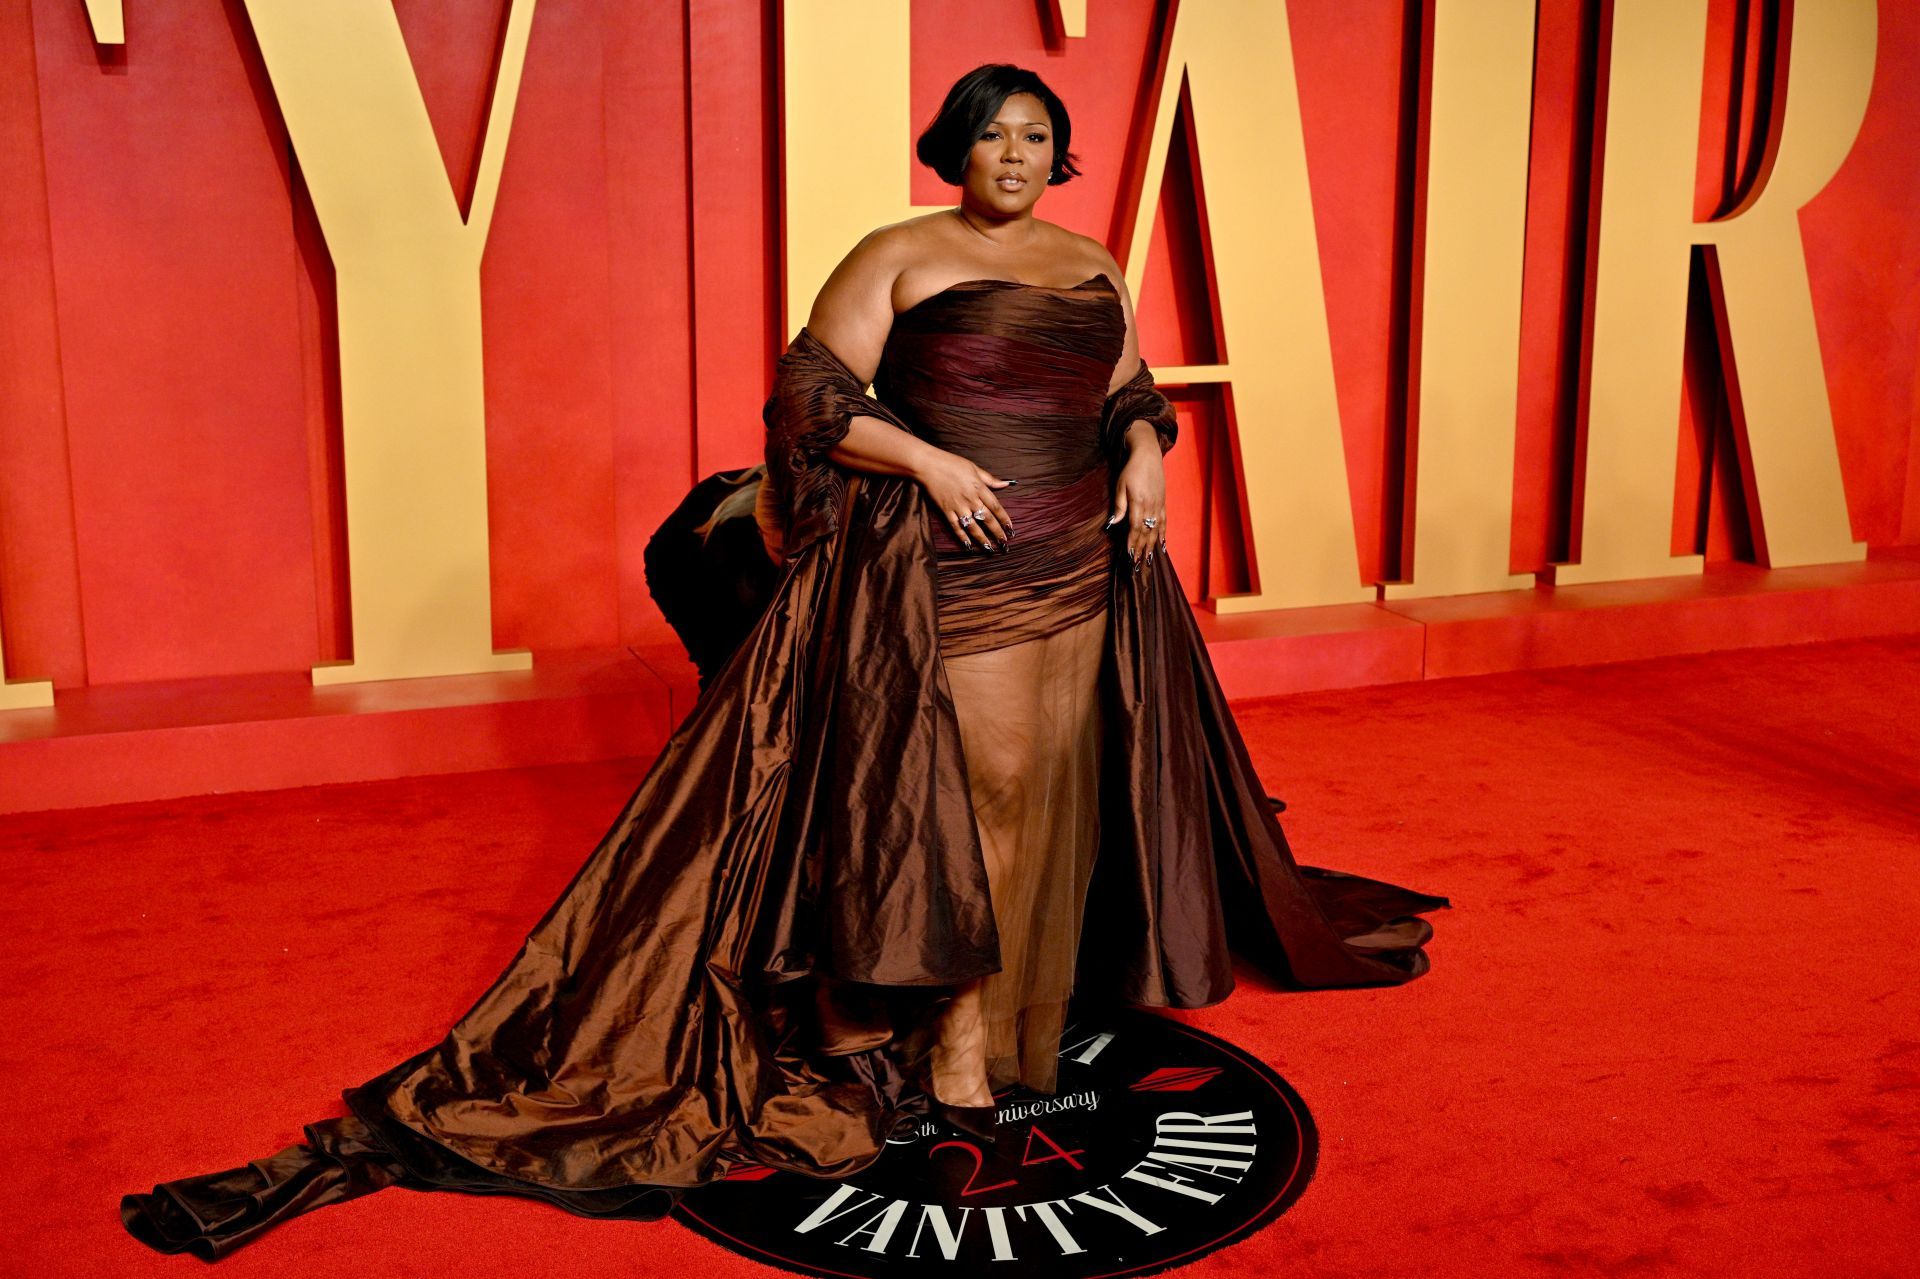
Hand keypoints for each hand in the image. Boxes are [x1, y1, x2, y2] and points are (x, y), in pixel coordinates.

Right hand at [914, 446, 1013, 551]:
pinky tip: (968, 545)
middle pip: (987, 519)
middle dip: (997, 532)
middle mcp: (971, 500)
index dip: (1004, 520)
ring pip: (973, 527)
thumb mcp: (974, 468)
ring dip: (982, 539)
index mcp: (979, 488)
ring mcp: (958, 507)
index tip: (1010, 529)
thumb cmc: (952, 464)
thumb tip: (1006, 484)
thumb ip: (990, 479)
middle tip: (1004, 543)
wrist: (928, 466)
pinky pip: (956, 527)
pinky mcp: (946, 511)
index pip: (996, 507)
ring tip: (990, 549)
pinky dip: (962, 537)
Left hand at [1107, 438, 1166, 568]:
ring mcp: (1159, 505)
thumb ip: (1119, 505)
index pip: (1135, 528)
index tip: (1130, 556)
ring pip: (1156, 530)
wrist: (1148, 455)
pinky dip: (1163, 535)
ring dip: (1152, 546)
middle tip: (1138, 565)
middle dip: (1142, 550)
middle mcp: (1151, 506)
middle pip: (1146, 533)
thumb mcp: (1120, 485)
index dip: (1133, 543)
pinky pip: (1164, 522)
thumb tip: (1113, 524)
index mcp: (1139, 502)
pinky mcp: (1163, 503)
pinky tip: (1162, 545)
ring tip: (1149, 560)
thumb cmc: (1131, 469)